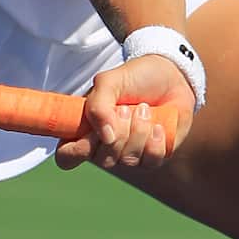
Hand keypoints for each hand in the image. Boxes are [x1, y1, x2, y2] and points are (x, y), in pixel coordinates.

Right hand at [54, 54, 194, 170]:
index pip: (67, 155)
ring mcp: (129, 154)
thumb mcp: (110, 82)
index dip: (75, 152)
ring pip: (127, 161)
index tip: (91, 134)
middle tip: (125, 108)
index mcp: (86, 128)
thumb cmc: (135, 78)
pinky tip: (158, 124)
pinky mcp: (152, 157)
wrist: (170, 76)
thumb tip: (106, 136)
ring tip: (144, 108)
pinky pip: (150, 162)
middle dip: (118, 132)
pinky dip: (154, 142)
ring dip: (137, 132)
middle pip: (102, 159)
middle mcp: (105, 146)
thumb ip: (98, 105)